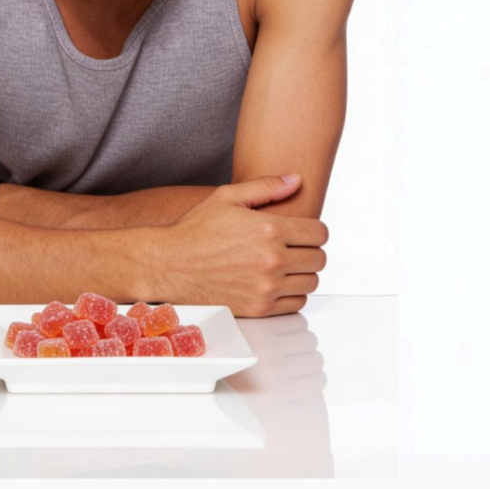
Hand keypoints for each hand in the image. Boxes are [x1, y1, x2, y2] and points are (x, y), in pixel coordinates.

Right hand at [159, 175, 327, 316]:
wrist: (169, 265)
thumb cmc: (195, 230)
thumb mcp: (227, 197)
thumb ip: (266, 186)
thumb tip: (296, 180)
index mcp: (269, 229)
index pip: (320, 233)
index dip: (314, 230)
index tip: (303, 231)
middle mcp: (272, 260)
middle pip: (319, 258)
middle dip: (309, 250)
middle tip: (293, 247)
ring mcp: (267, 287)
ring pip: (311, 282)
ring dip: (302, 272)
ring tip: (283, 264)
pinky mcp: (260, 308)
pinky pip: (297, 303)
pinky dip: (291, 293)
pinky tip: (275, 281)